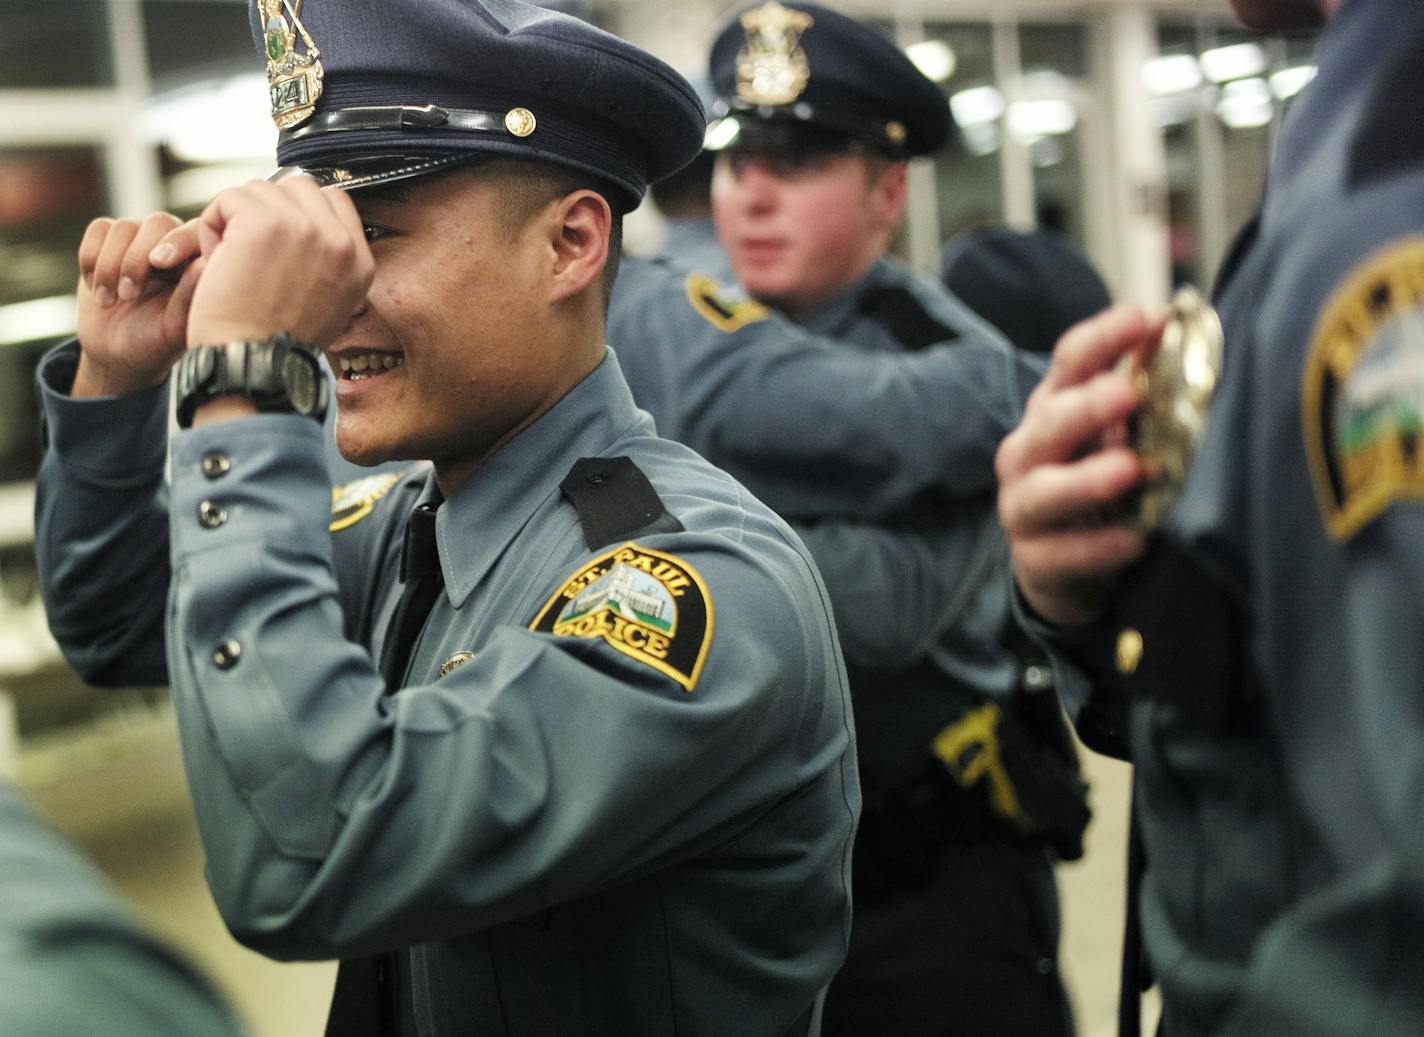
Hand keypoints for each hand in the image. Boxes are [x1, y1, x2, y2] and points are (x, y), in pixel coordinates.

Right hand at [73, 213, 203, 397]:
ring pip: (124, 226)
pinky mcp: (108, 242)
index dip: (177, 241)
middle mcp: (173, 245)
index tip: (159, 264)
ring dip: (110, 266)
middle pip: (158, 222)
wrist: (117, 353)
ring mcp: (140, 240)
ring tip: (109, 301)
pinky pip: (98, 229)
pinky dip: (91, 257)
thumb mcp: (174, 326)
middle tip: (128, 296)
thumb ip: (189, 295)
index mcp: (198, 263)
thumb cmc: (154, 342)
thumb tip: (204, 262)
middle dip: (136, 259)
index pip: (196, 231)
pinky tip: (97, 287)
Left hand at [185, 175, 372, 348]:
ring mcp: (305, 228)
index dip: (298, 211)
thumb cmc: (275, 346)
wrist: (253, 365)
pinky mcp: (264, 222)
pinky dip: (213, 224)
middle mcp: (340, 241)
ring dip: (236, 219)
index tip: (275, 239)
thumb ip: (326, 262)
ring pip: (260, 190)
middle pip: (298, 186)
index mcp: (360, 262)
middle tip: (250, 249)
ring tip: (231, 261)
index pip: (334, 200)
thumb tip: (305, 224)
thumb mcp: (327, 305)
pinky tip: (217, 261)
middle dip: (268, 209)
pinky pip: (230, 199)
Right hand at [995, 305, 1166, 626]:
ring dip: (1085, 480)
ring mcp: (1023, 508)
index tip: (1146, 318)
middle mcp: (1027, 454)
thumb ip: (1140, 395)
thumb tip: (1178, 338)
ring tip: (1129, 469)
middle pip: (1048, 423)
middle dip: (1087, 406)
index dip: (1102, 339)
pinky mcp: (1034, 559)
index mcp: (1051, 410)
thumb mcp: (1117, 436)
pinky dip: (1098, 547)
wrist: (1065, 566)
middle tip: (1128, 392)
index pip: (1070, 363)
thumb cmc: (1097, 486)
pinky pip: (1062, 553)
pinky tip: (1133, 541)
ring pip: (1043, 491)